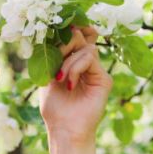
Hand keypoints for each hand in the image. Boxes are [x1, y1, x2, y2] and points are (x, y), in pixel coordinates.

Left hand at [38, 26, 112, 153]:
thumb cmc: (54, 104)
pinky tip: (69, 84)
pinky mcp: (104, 79)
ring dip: (67, 62)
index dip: (71, 28)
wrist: (63, 127)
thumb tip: (59, 32)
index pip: (76, 37)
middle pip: (81, 37)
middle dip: (66, 42)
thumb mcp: (48, 74)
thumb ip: (54, 54)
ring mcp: (96, 70)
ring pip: (84, 48)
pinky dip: (75, 68)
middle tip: (57, 56)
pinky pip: (89, 58)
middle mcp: (86, 63)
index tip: (62, 26)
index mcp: (72, 61)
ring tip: (60, 79)